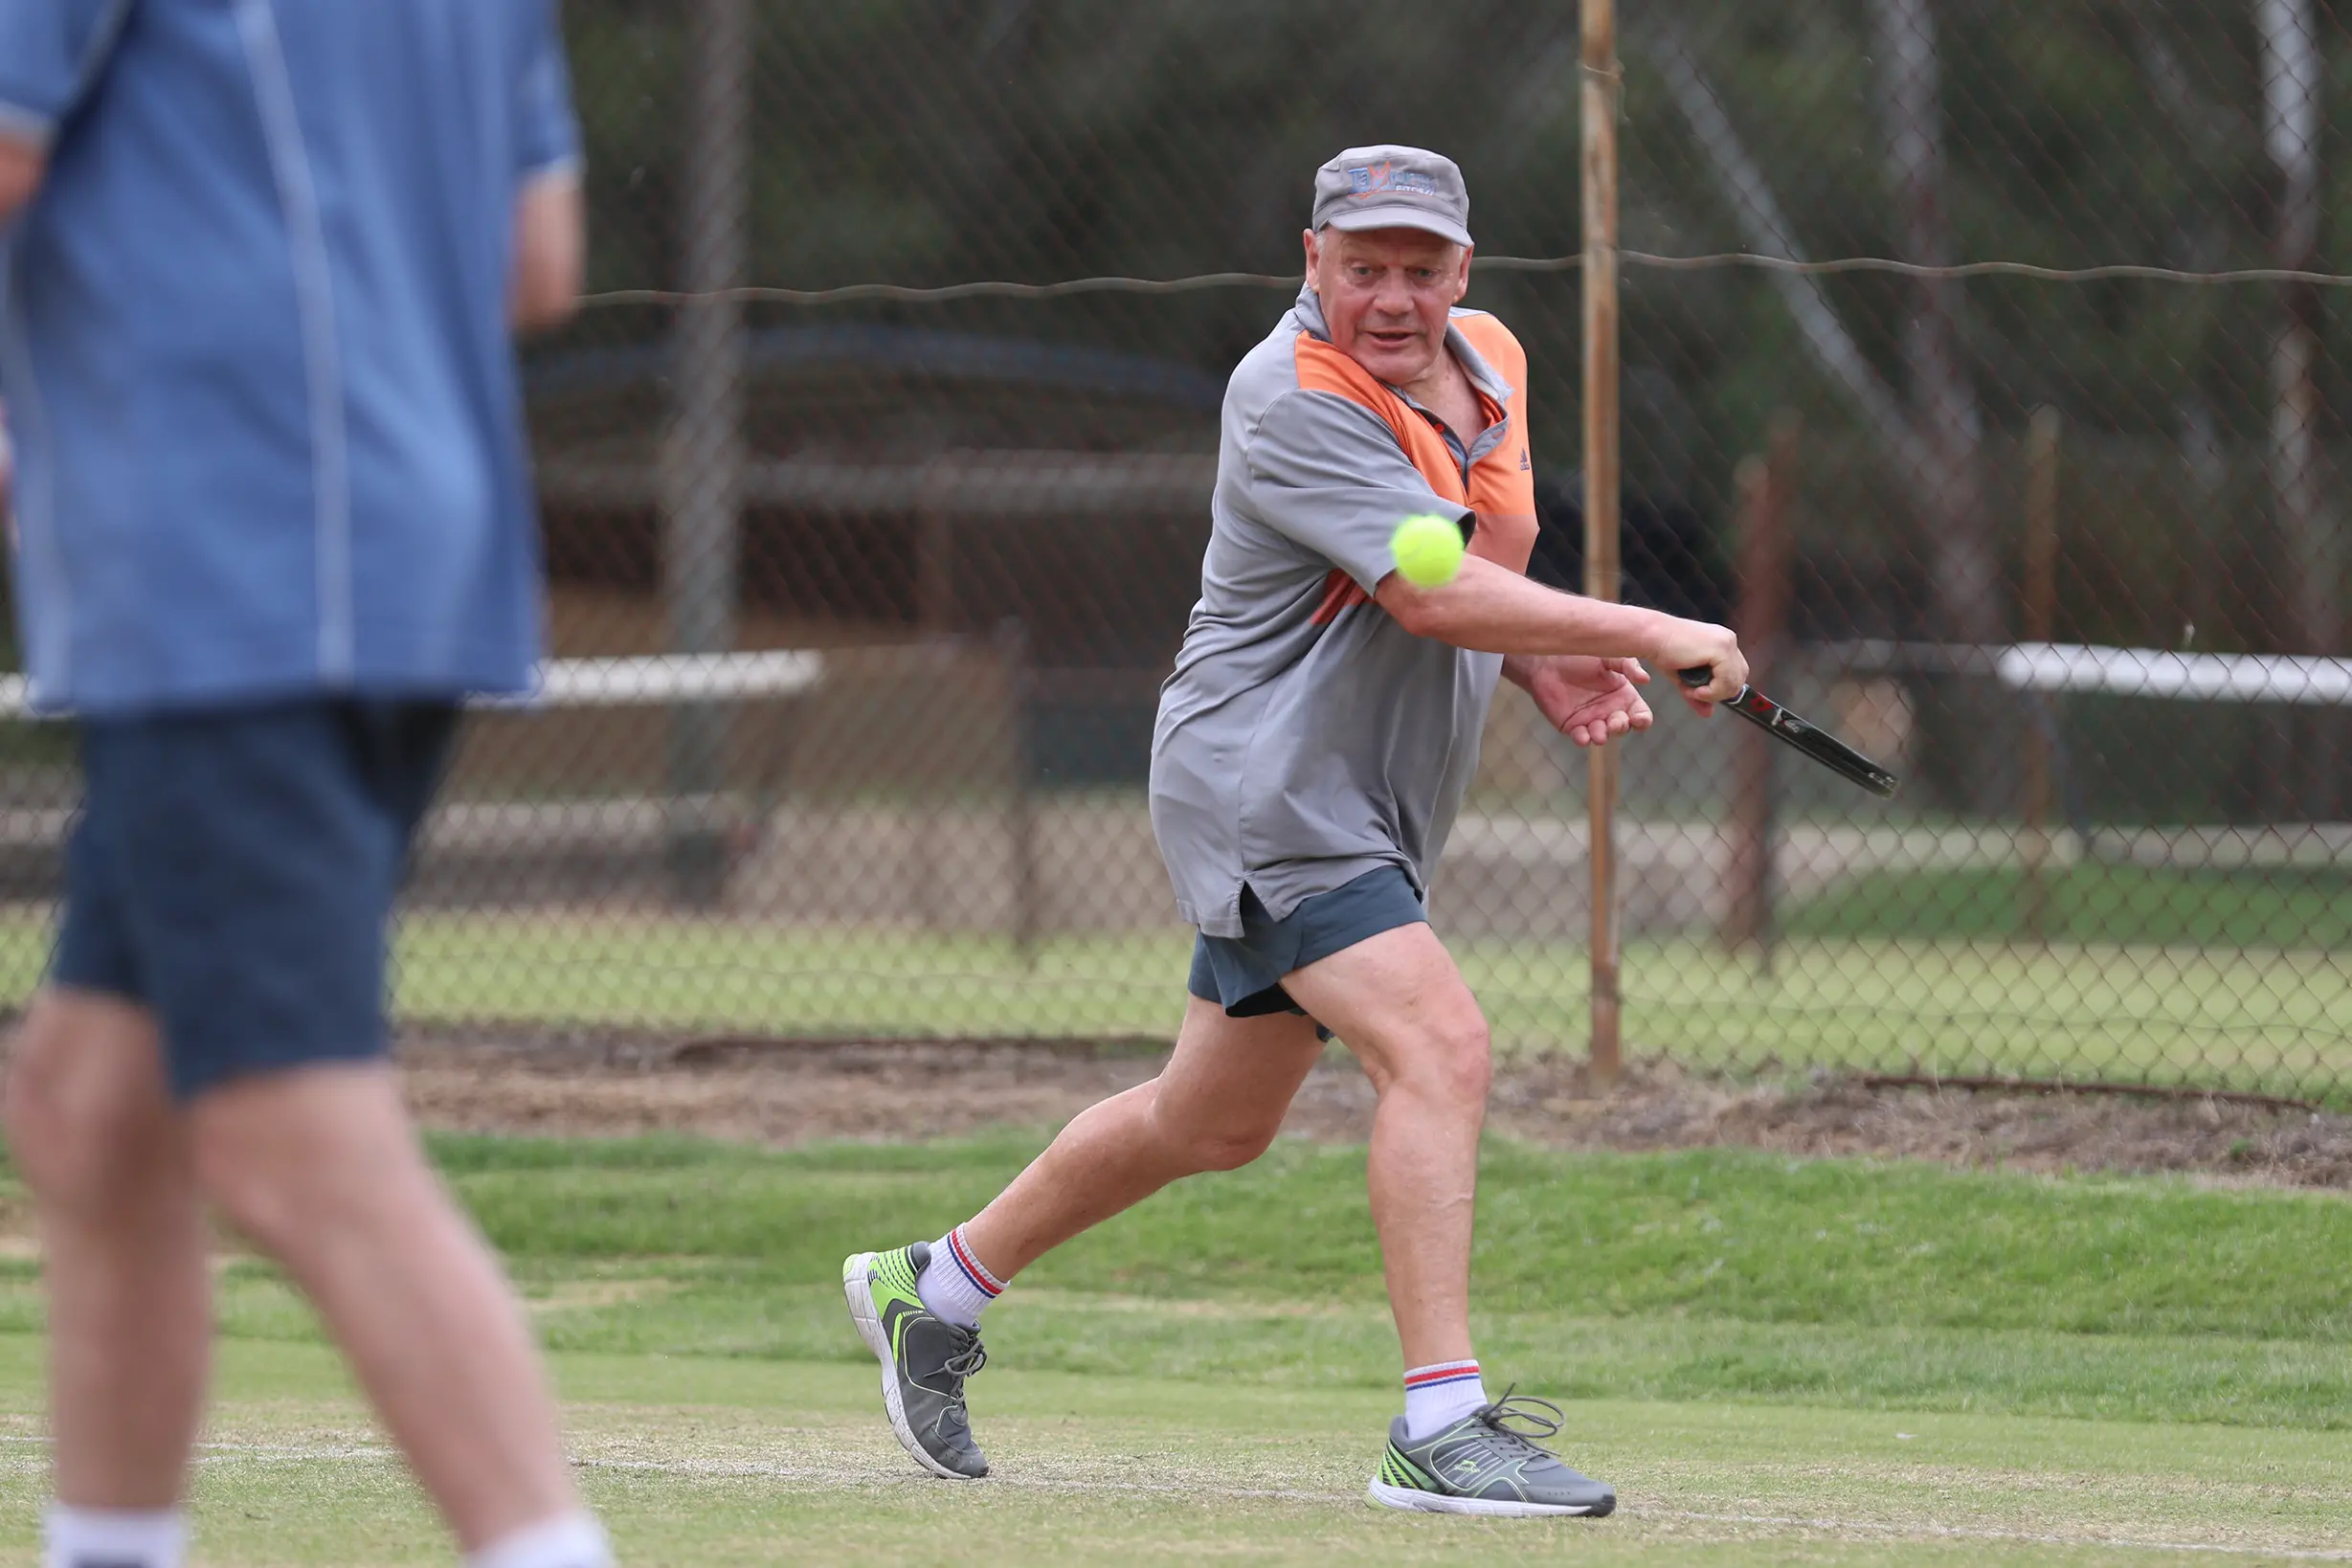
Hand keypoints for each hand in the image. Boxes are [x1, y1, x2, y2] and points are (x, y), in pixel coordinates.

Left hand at [1516, 655, 1654, 747]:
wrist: (1548, 660)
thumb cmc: (1580, 655)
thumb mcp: (1608, 656)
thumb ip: (1627, 665)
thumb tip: (1645, 679)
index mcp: (1624, 695)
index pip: (1640, 714)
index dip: (1642, 720)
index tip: (1638, 718)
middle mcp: (1610, 710)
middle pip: (1623, 728)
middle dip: (1620, 727)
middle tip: (1614, 722)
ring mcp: (1591, 720)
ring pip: (1603, 736)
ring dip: (1602, 736)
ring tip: (1598, 732)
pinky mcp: (1572, 726)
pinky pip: (1581, 738)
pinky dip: (1583, 739)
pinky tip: (1582, 734)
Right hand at [1649, 618, 1746, 712]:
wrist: (1652, 637)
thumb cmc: (1663, 651)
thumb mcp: (1685, 678)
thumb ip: (1699, 695)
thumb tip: (1708, 712)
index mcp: (1722, 642)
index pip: (1736, 672)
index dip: (1723, 687)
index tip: (1704, 693)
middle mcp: (1727, 640)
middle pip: (1740, 678)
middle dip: (1720, 692)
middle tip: (1698, 693)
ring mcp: (1726, 643)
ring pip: (1735, 682)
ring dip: (1714, 694)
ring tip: (1694, 691)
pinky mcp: (1720, 649)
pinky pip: (1725, 681)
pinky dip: (1712, 692)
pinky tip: (1696, 689)